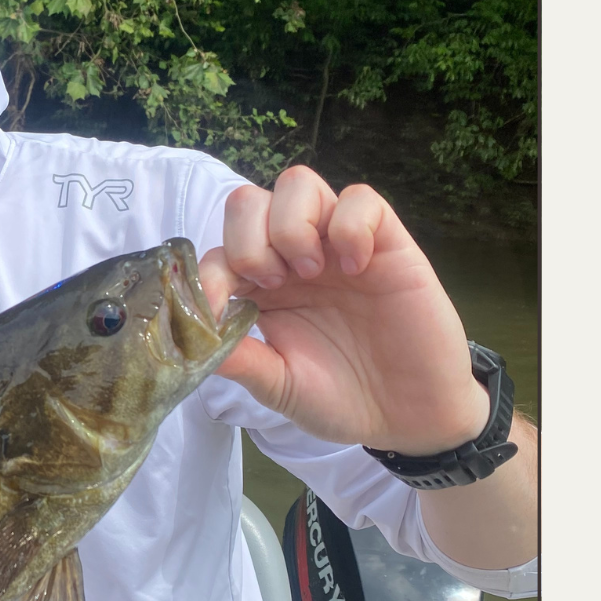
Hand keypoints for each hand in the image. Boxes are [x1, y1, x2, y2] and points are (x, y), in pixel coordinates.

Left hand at [197, 167, 490, 454]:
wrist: (407, 417)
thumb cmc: (341, 400)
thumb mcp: (279, 385)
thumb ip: (241, 360)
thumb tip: (193, 340)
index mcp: (261, 291)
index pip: (219, 252)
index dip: (208, 274)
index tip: (215, 311)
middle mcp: (293, 259)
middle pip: (248, 202)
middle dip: (247, 240)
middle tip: (271, 286)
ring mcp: (337, 246)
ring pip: (298, 184)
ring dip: (291, 226)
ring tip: (311, 274)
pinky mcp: (386, 243)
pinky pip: (361, 199)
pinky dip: (350, 225)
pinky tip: (355, 268)